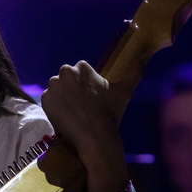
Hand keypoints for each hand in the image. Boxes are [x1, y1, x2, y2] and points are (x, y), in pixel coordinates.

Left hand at [41, 61, 128, 191]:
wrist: (94, 137)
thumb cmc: (110, 114)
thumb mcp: (124, 91)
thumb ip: (135, 70)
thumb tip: (147, 54)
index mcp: (82, 67)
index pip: (79, 72)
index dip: (84, 86)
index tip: (89, 98)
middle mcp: (65, 73)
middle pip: (66, 79)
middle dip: (72, 90)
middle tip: (81, 107)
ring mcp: (53, 86)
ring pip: (57, 90)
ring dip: (62, 98)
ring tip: (74, 112)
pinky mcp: (45, 100)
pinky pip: (48, 100)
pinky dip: (54, 107)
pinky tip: (65, 116)